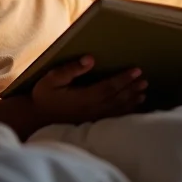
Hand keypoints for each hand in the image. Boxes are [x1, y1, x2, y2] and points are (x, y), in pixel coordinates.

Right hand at [30, 56, 146, 124]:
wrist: (37, 118)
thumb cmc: (44, 95)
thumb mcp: (51, 78)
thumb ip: (70, 69)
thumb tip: (90, 59)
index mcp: (83, 97)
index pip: (108, 87)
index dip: (123, 79)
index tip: (136, 70)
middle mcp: (91, 109)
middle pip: (117, 98)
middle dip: (131, 87)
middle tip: (144, 79)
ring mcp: (93, 118)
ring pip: (118, 109)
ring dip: (132, 99)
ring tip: (144, 90)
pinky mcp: (92, 123)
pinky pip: (114, 118)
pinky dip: (127, 112)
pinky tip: (135, 106)